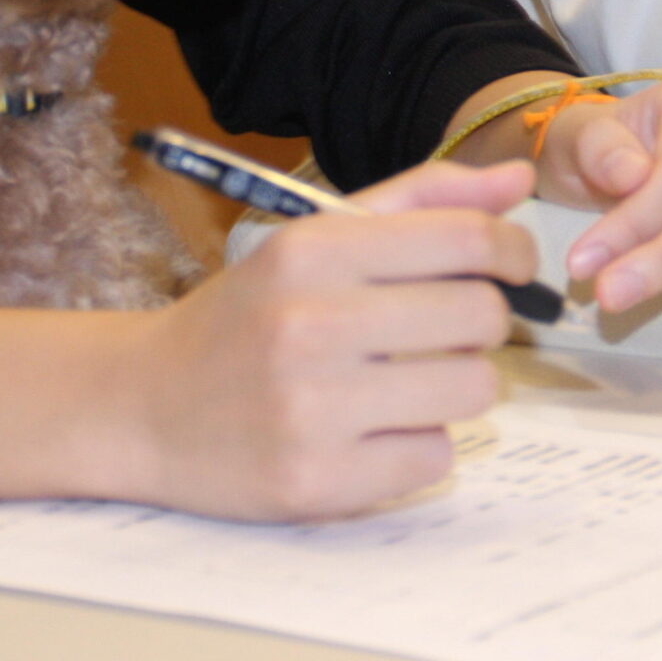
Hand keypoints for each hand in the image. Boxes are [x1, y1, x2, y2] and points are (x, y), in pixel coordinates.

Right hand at [126, 159, 535, 520]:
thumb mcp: (313, 240)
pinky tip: (372, 432)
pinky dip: (418, 445)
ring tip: (407, 381)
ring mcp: (312, 410)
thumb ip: (419, 200)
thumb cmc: (245, 317)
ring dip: (456, 386)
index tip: (511, 264)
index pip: (466, 239)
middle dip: (482, 322)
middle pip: (482, 317)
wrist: (142, 406)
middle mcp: (309, 324)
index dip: (512, 250)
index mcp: (310, 251)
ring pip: (473, 390)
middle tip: (445, 330)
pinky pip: (435, 458)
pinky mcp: (318, 483)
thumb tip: (518, 177)